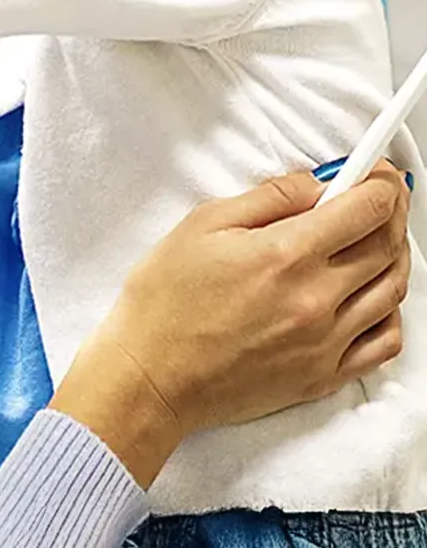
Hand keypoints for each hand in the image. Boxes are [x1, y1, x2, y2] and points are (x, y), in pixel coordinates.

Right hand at [53, 161, 410, 487]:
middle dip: (391, 211)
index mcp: (286, 254)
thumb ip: (268, 198)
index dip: (381, 183)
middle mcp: (317, 298)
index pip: (365, 209)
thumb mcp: (202, 225)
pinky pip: (385, 342)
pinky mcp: (324, 375)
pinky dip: (392, 312)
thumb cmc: (166, 299)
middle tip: (383, 195)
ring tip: (379, 238)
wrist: (152, 375)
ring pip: (393, 290)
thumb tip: (315, 184)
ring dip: (396, 255)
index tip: (380, 172)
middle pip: (386, 245)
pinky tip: (374, 296)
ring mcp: (326, 342)